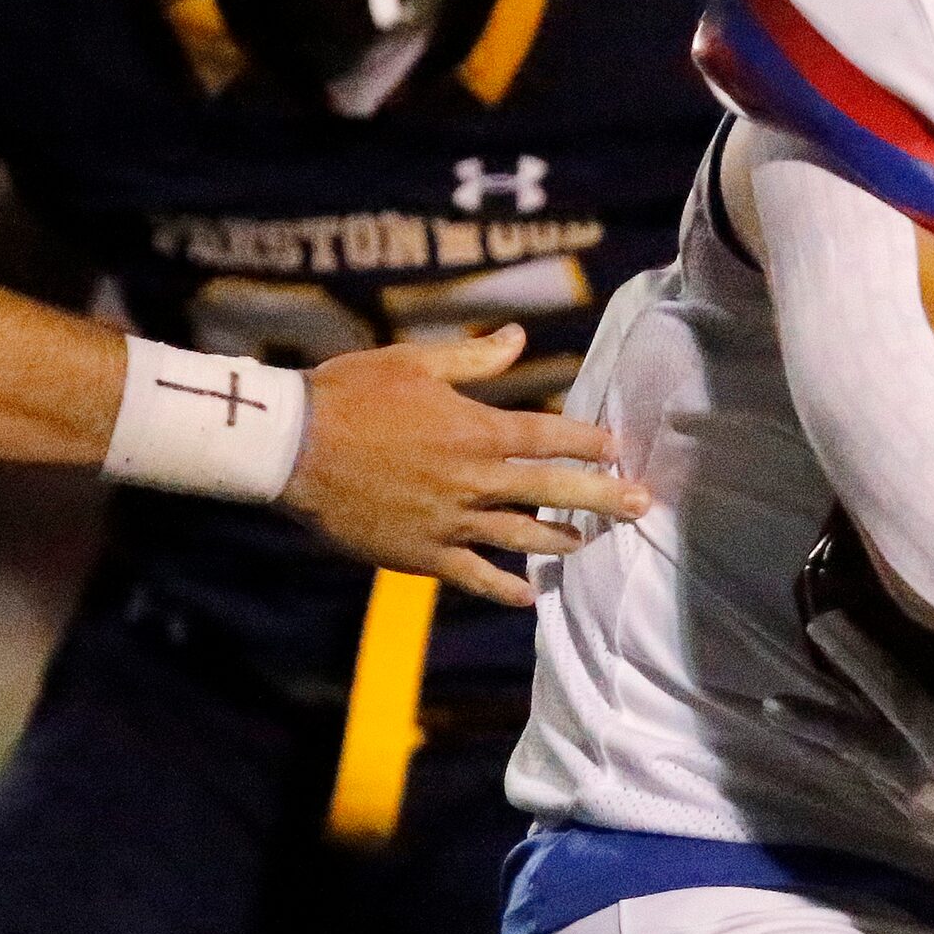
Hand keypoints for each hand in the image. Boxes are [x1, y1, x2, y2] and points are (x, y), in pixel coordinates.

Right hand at [281, 325, 649, 606]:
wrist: (292, 447)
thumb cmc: (351, 394)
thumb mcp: (415, 362)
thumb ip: (475, 358)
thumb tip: (519, 337)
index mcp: (476, 430)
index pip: (550, 437)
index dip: (588, 443)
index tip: (617, 447)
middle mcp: (473, 479)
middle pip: (552, 491)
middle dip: (602, 497)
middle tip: (642, 504)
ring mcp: (449, 521)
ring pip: (521, 536)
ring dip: (561, 540)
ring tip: (589, 542)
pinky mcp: (420, 553)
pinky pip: (472, 576)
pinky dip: (503, 588)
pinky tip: (528, 596)